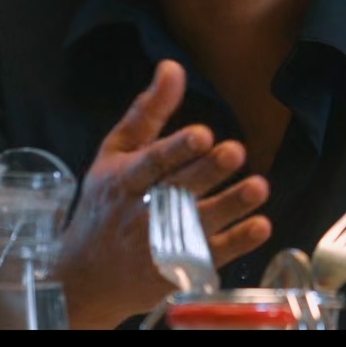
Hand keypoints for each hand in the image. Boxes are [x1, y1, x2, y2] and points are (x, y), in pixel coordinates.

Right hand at [56, 60, 271, 328]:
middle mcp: (140, 212)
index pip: (151, 162)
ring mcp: (160, 245)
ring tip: (259, 187)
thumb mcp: (114, 155)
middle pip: (178, 190)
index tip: (202, 134)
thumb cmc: (105, 205)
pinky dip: (236, 243)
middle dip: (206, 171)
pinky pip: (211, 257)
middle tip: (235, 151)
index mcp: (123, 180)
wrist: (83, 279)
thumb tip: (173, 67)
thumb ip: (147, 112)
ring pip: (199, 224)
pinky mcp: (177, 270)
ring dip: (230, 205)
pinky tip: (261, 226)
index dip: (176, 149)